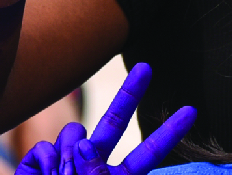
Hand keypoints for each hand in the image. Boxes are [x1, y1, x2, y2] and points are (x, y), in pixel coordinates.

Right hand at [14, 64, 195, 174]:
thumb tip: (83, 144)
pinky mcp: (39, 160)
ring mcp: (67, 159)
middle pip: (116, 122)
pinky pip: (45, 147)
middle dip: (130, 94)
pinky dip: (43, 165)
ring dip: (67, 154)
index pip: (150, 153)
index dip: (170, 132)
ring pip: (74, 133)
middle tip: (146, 67)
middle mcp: (94, 164)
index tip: (191, 110)